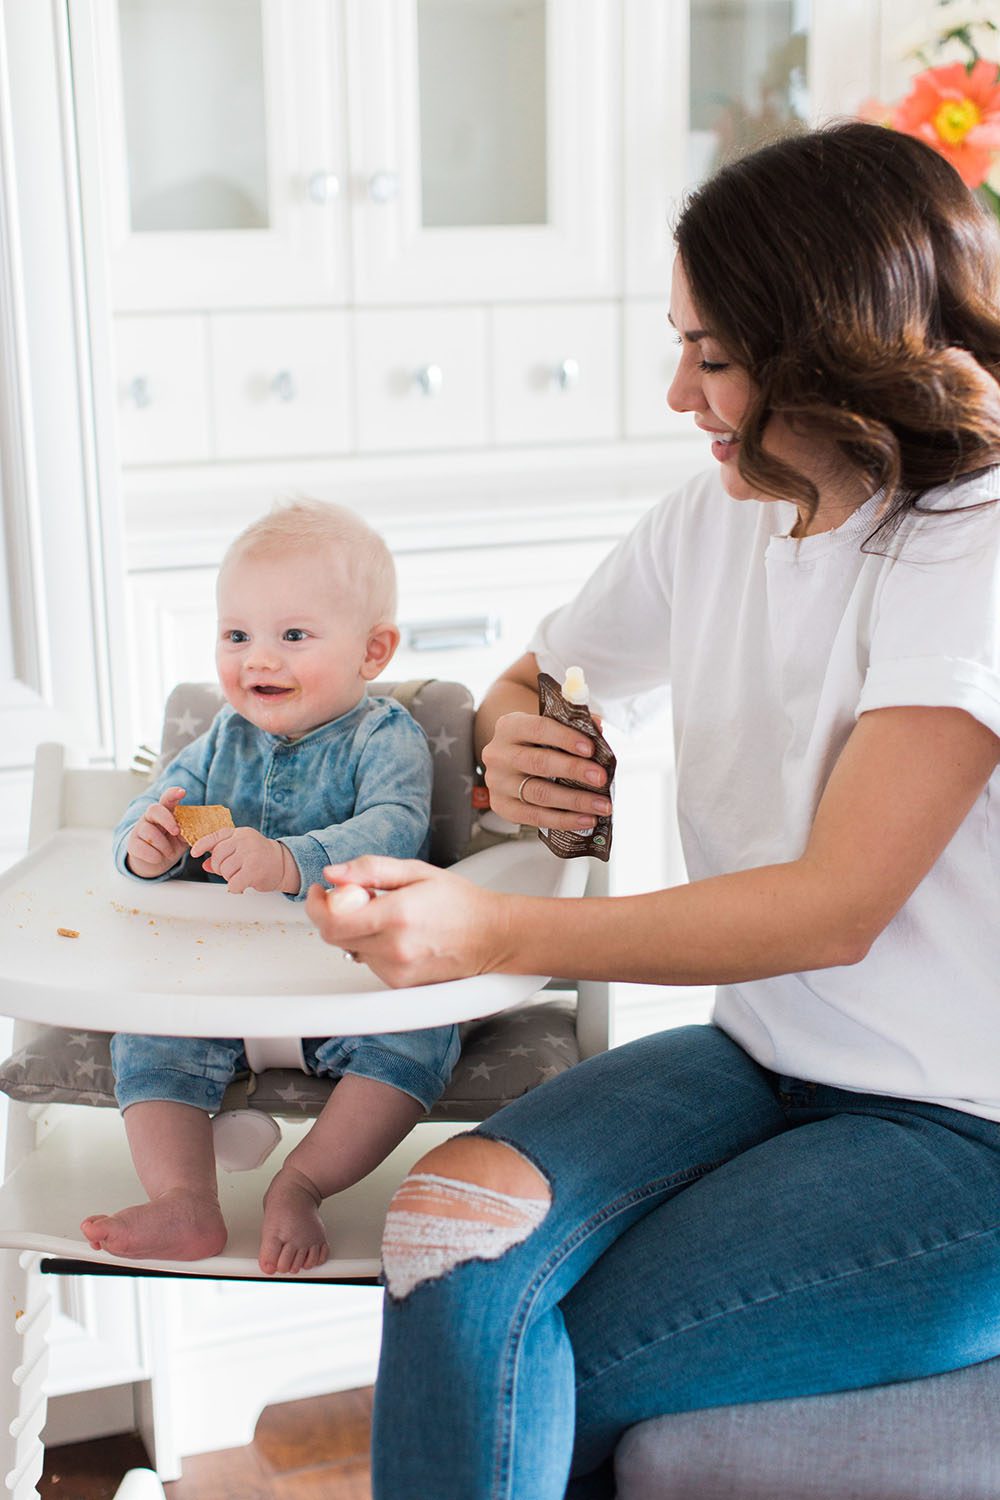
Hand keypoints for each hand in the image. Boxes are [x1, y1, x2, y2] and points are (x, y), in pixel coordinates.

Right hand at [125, 787, 188, 877]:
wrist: (155, 862)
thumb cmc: (172, 845)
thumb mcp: (184, 838)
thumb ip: (191, 831)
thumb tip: (202, 829)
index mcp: (165, 813)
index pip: (167, 799)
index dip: (173, 794)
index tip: (182, 792)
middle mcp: (150, 817)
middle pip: (154, 809)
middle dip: (167, 820)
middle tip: (176, 831)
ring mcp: (139, 829)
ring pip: (149, 832)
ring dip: (163, 846)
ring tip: (168, 852)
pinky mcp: (132, 844)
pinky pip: (142, 848)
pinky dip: (154, 856)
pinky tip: (158, 858)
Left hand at [190, 826, 292, 893]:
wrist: (285, 865)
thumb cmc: (261, 858)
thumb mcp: (241, 851)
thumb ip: (223, 855)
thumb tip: (205, 864)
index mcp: (240, 833)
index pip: (216, 837)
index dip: (202, 845)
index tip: (194, 853)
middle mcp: (245, 840)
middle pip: (218, 856)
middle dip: (220, 868)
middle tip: (231, 872)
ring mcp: (250, 854)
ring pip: (225, 870)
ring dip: (229, 878)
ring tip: (240, 877)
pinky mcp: (254, 870)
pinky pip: (233, 883)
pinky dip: (235, 888)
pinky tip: (242, 886)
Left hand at [304, 856, 510, 986]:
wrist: (494, 937)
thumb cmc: (461, 903)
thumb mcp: (417, 872)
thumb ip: (370, 869)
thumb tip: (334, 874)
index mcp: (396, 916)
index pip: (332, 921)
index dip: (317, 905)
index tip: (320, 892)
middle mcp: (394, 949)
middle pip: (336, 938)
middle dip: (335, 915)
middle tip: (351, 898)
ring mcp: (397, 972)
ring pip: (352, 950)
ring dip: (357, 931)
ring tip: (388, 917)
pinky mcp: (401, 985)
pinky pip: (370, 963)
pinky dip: (374, 947)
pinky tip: (398, 935)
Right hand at [481, 710, 611, 830]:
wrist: (508, 761)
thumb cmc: (534, 742)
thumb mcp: (548, 726)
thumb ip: (573, 725)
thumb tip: (599, 729)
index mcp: (510, 727)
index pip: (539, 729)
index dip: (565, 738)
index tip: (591, 749)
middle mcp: (499, 755)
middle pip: (539, 763)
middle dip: (574, 770)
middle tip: (601, 778)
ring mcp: (498, 783)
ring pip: (539, 794)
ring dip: (575, 801)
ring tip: (601, 805)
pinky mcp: (502, 807)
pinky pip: (534, 817)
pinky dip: (564, 820)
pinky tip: (586, 819)